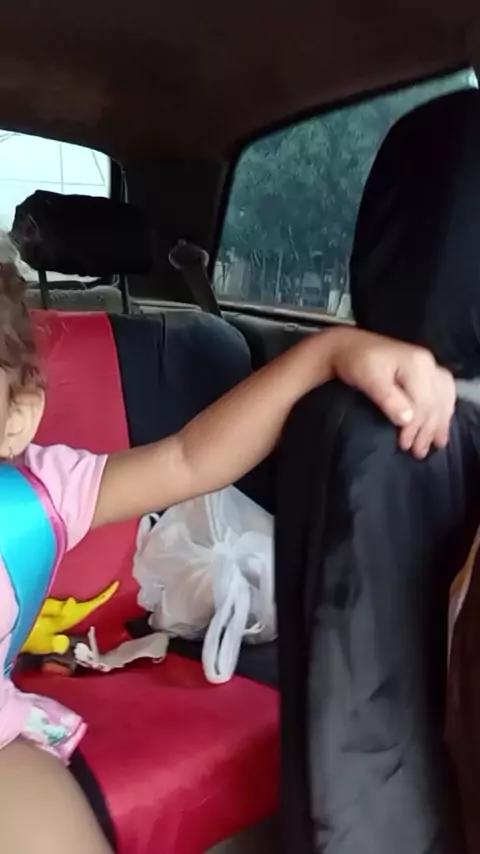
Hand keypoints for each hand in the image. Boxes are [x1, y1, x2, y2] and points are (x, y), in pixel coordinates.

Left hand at [330, 329, 455, 458]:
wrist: (349, 347)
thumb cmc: (355, 363)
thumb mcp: (369, 381)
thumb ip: (388, 399)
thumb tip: (407, 420)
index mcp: (416, 364)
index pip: (423, 402)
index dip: (415, 427)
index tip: (404, 445)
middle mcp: (428, 363)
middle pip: (435, 402)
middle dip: (427, 430)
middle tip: (417, 453)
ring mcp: (429, 365)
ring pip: (443, 398)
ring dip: (439, 422)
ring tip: (436, 444)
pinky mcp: (426, 369)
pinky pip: (444, 391)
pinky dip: (444, 408)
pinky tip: (443, 421)